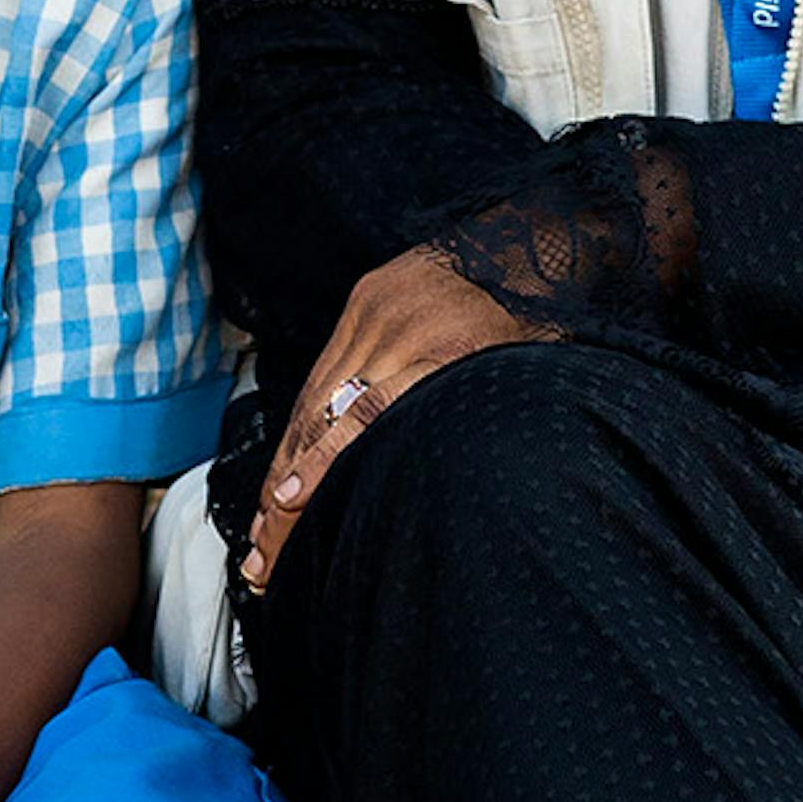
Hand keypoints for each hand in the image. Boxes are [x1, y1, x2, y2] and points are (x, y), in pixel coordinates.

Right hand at [236, 246, 544, 591]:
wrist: (531, 248)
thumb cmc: (538, 334)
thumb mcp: (527, 390)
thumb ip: (484, 439)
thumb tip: (437, 510)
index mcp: (453, 354)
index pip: (372, 412)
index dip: (324, 462)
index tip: (289, 503)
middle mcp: (407, 328)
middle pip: (327, 416)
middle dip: (287, 490)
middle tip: (265, 552)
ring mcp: (380, 310)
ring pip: (315, 398)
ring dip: (285, 465)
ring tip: (264, 526)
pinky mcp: (365, 300)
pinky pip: (322, 372)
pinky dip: (301, 427)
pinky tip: (285, 471)